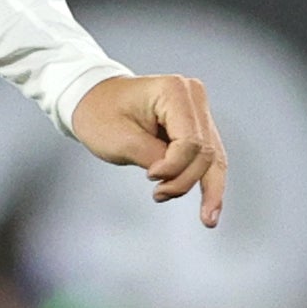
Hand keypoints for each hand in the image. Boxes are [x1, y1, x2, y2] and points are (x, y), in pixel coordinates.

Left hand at [72, 71, 227, 227]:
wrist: (93, 100)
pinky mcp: (196, 125)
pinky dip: (208, 182)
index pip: (190, 141)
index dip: (173, 167)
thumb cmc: (99, 113)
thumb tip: (178, 175)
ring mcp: (197, 109)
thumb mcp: (119, 139)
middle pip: (206, 152)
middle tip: (158, 194)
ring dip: (205, 188)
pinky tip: (212, 207)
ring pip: (213, 158)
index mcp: (174, 91)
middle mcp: (193, 96)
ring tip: (203, 216)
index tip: (149, 176)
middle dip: (185, 181)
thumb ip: (153, 157)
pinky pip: (208, 157)